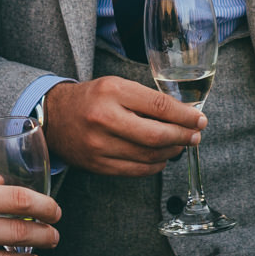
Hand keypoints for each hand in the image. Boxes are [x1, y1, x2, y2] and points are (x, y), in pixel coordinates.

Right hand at [41, 76, 203, 175]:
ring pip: (147, 155)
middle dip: (182, 137)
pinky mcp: (97, 165)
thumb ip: (145, 98)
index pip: (159, 105)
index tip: (200, 119)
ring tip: (180, 146)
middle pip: (156, 135)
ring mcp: (99, 145)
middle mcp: (104, 118)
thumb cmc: (92, 98)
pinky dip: (154, 165)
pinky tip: (162, 158)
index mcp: (112, 91)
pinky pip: (135, 170)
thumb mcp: (116, 85)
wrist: (54, 116)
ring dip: (171, 152)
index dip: (185, 115)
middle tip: (195, 136)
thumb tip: (183, 114)